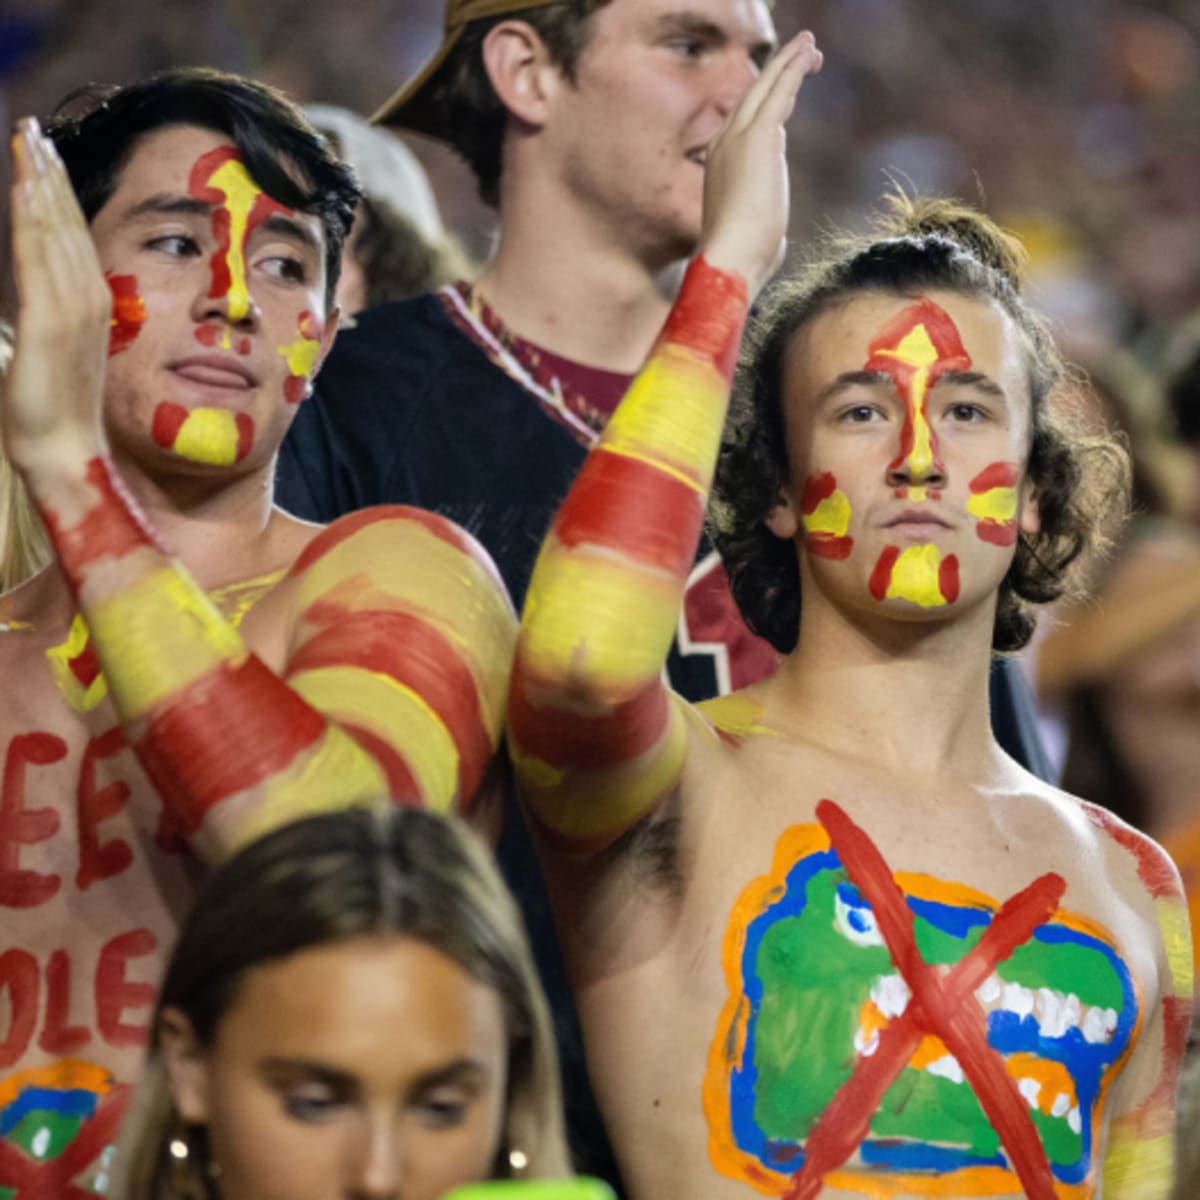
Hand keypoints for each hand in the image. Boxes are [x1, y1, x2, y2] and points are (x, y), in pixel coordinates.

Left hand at [4, 117, 110, 478]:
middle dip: (48, 175)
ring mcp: (72, 308)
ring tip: (29, 140)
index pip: (71, 238)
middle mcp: (88, 299)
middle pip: (66, 224)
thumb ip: (40, 324)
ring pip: (54, 230)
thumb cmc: (52, 416)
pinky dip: (33, 214)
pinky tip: (24, 182)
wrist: (64, 452)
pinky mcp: (49, 319)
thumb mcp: (44, 356)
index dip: (56, 195)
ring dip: (40, 182)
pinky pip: (39, 254)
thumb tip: (24, 315)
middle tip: (34, 131)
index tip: (42, 156)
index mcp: (89, 307)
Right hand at [699, 32, 822, 295]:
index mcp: (719, 167)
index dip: (764, 104)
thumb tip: (777, 241)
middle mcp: (723, 145)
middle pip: (752, 98)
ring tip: (810, 47)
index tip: (784, 94)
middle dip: (777, 75)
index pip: (743, 125)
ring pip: (766, 87)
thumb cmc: (742, 261)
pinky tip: (808, 53)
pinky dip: (793, 68)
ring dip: (789, 63)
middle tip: (802, 55)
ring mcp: (737, 138)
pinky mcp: (758, 137)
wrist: (729, 261)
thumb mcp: (755, 237)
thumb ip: (763, 228)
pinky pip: (779, 91)